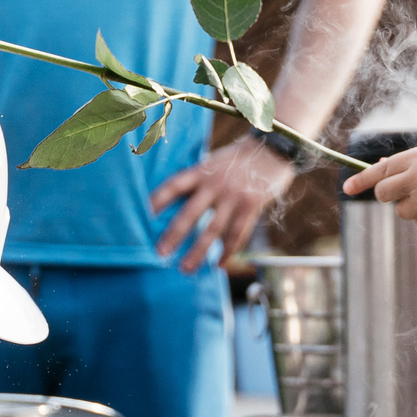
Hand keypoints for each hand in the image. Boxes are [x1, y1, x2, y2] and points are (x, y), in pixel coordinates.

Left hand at [150, 136, 294, 269]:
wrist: (274, 148)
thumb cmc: (240, 157)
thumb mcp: (215, 161)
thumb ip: (200, 179)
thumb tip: (179, 199)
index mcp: (202, 170)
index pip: (173, 186)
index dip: (157, 200)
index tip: (142, 216)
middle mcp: (215, 184)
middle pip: (189, 213)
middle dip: (173, 235)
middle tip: (159, 254)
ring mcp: (233, 196)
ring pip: (212, 229)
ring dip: (198, 251)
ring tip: (185, 268)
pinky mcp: (251, 206)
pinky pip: (237, 233)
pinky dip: (228, 251)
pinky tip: (219, 264)